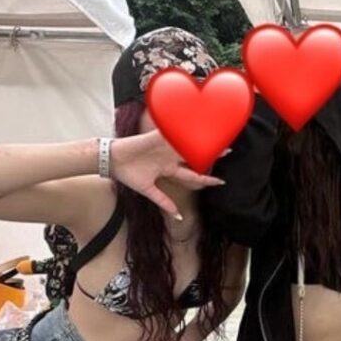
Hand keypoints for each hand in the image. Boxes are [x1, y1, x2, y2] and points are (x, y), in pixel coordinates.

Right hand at [109, 131, 224, 214]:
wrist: (112, 161)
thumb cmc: (128, 175)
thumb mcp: (148, 191)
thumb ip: (164, 202)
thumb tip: (178, 218)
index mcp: (169, 169)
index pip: (192, 174)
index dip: (206, 178)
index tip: (220, 182)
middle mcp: (170, 156)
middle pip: (194, 155)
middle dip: (210, 154)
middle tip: (228, 151)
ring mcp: (164, 146)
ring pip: (187, 142)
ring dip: (200, 138)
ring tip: (216, 134)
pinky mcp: (157, 136)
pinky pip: (172, 130)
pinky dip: (181, 127)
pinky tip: (195, 122)